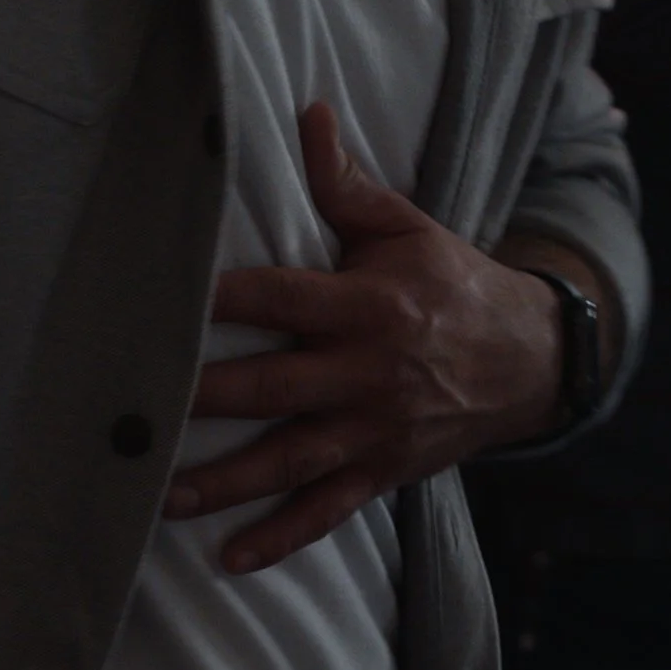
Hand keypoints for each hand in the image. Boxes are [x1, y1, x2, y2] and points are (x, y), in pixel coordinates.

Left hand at [162, 103, 563, 574]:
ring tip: (162, 495)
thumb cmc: (452, 283)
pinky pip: (328, 510)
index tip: (171, 301)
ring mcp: (376, 431)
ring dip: (227, 483)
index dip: (228, 299)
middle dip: (207, 400)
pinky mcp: (384, 472)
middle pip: (275, 388)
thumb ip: (347, 183)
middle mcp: (369, 373)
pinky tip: (233, 557)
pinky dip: (283, 537)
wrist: (529, 360)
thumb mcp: (407, 227)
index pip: (284, 299)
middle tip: (141, 410)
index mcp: (370, 306)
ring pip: (291, 460)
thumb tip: (308, 113)